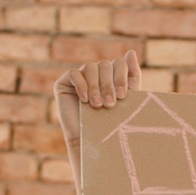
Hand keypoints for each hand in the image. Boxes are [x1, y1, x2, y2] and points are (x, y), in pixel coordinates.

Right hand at [55, 51, 140, 167]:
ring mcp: (80, 77)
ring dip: (96, 87)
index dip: (121, 77)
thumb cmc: (110, 124)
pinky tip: (84, 100)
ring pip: (91, 67)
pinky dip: (81, 85)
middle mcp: (96, 74)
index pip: (119, 63)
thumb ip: (131, 76)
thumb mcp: (126, 100)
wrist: (90, 142)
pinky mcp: (64, 83)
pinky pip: (74, 73)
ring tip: (97, 106)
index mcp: (112, 75)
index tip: (122, 96)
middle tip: (110, 104)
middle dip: (109, 85)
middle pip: (105, 65)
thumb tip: (131, 52)